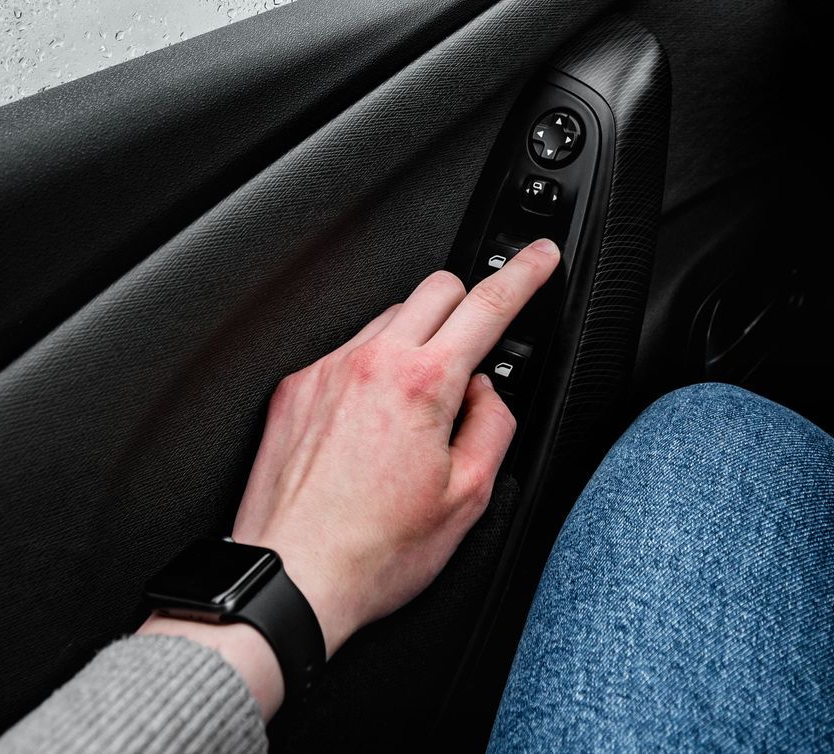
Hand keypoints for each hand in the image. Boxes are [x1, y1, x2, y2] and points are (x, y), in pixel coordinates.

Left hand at [140, 238, 559, 716]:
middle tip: (477, 346)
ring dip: (414, 342)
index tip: (540, 256)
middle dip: (468, 303)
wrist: (292, 578)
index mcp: (423, 384)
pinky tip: (370, 428)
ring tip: (415, 411)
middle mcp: (371, 363)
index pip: (488, 304)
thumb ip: (495, 425)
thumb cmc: (373, 552)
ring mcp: (327, 371)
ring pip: (388, 319)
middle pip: (436, 287)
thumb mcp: (468, 497)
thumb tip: (489, 393)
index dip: (524, 273)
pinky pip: (346, 354)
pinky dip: (370, 373)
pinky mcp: (294, 389)